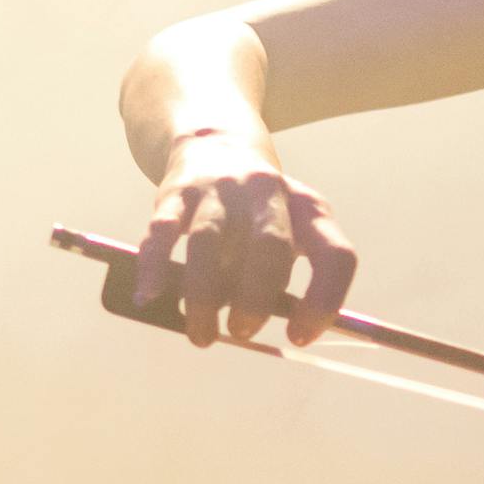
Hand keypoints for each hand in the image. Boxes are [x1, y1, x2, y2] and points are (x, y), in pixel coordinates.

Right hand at [132, 130, 357, 348]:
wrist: (217, 145)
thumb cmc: (258, 213)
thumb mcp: (290, 233)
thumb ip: (282, 284)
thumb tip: (263, 339)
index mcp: (309, 210)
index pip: (335, 256)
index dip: (323, 303)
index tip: (298, 336)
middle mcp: (268, 193)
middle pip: (270, 246)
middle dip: (256, 299)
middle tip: (242, 330)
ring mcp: (220, 189)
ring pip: (208, 242)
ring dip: (203, 297)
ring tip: (201, 333)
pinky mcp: (176, 192)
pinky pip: (162, 233)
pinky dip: (154, 268)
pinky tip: (148, 298)